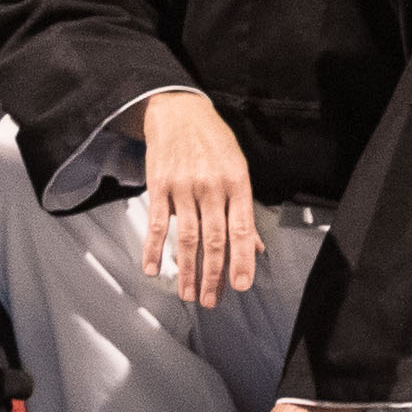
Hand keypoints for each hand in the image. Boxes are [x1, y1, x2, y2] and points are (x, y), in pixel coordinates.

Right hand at [138, 90, 256, 310]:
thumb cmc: (214, 142)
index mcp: (237, 183)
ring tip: (189, 294)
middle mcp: (212, 187)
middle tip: (212, 300)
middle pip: (214, 239)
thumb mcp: (238, 168)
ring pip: (187, 237)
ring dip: (188, 270)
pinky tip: (154, 269)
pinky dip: (154, 248)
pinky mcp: (159, 185)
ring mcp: (184, 186)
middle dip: (214, 274)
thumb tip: (258, 247)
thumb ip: (245, 210)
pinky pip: (158, 223)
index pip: (243, 229)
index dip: (243, 260)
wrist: (179, 111)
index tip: (242, 286)